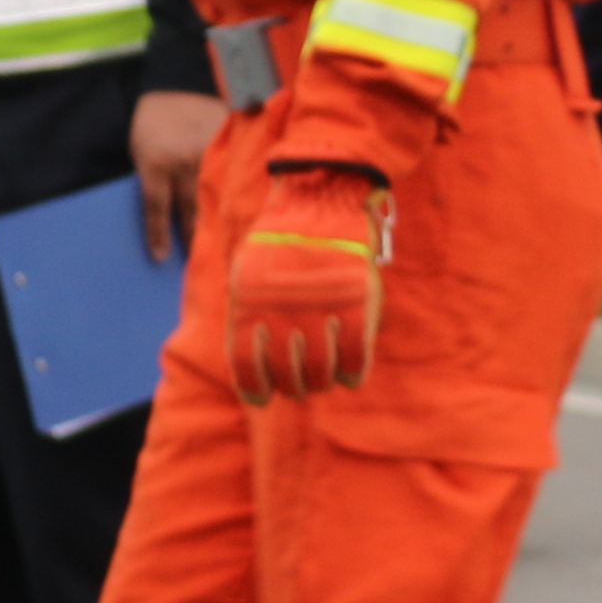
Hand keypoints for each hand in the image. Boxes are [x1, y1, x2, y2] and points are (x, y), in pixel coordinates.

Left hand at [130, 90, 226, 262]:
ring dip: (221, 219)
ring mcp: (210, 153)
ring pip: (217, 194)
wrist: (177, 85)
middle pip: (190, 210)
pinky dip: (240, 191)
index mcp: (156, 164)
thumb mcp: (141, 152)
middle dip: (194, 237)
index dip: (159, 235)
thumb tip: (169, 217)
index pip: (158, 209)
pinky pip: (235, 174)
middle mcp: (183, 162)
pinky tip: (250, 210)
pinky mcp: (229, 145)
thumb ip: (154, 181)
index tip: (162, 259)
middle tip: (201, 264)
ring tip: (227, 246)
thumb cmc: (153, 124)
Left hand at [226, 167, 388, 404]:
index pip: (247, 368)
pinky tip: (349, 375)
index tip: (262, 398)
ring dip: (321, 383)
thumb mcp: (246, 274)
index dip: (255, 391)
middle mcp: (282, 315)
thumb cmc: (279, 241)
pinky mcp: (354, 306)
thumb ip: (248, 315)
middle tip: (299, 386)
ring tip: (322, 380)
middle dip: (293, 387)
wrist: (319, 203)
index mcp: (250, 308)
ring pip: (320, 372)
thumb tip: (252, 358)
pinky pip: (355, 358)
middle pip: (286, 375)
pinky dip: (352, 373)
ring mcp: (319, 311)